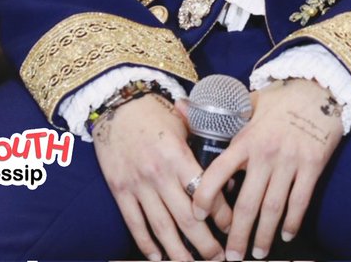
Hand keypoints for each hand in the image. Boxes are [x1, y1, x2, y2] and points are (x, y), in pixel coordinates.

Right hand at [93, 93, 231, 260]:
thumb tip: (228, 170)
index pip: (204, 192)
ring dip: (178, 252)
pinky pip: (135, 224)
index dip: (221, 214)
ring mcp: (138, 185)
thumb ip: (202, 145)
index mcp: (178, 155)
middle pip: (186, 219)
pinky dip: (146, 244)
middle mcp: (158, 173)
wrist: (117, 105)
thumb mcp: (183, 122)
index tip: (233, 227)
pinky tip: (158, 257)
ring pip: (161, 228)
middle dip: (205, 244)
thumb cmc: (155, 113)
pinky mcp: (120, 191)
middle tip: (219, 258)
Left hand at [186, 78, 343, 260]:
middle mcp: (265, 153)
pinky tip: (286, 235)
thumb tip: (180, 106)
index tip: (195, 216)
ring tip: (256, 253)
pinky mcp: (312, 165)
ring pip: (273, 209)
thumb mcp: (247, 102)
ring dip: (263, 236)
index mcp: (245, 139)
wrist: (318, 88)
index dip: (204, 196)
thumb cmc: (279, 98)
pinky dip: (292, 222)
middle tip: (230, 257)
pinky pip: (300, 201)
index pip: (218, 172)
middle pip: (247, 204)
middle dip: (236, 235)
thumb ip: (217, 113)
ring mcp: (290, 161)